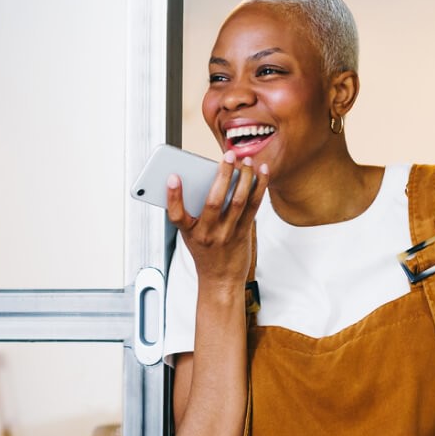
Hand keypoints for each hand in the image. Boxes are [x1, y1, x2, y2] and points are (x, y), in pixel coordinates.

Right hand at [167, 152, 268, 292]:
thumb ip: (191, 211)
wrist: (221, 280)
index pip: (176, 215)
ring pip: (237, 201)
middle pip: (213, 201)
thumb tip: (199, 178)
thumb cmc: (204, 253)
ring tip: (246, 160)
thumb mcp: (190, 235)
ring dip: (244, 177)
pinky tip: (261, 172)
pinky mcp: (244, 233)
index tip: (173, 177)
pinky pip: (253, 206)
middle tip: (228, 155)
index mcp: (189, 233)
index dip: (173, 196)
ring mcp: (227, 234)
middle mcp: (208, 233)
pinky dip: (258, 187)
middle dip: (222, 175)